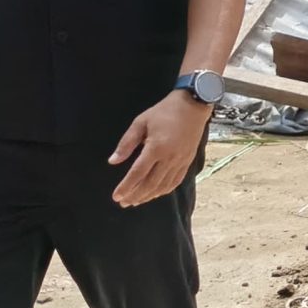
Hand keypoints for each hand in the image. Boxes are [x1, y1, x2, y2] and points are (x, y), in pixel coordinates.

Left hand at [109, 92, 211, 206]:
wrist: (193, 105)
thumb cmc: (164, 112)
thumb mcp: (141, 122)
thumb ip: (126, 143)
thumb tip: (113, 161)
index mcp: (156, 147)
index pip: (138, 173)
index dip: (126, 186)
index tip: (116, 196)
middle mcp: (169, 158)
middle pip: (150, 183)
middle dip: (135, 195)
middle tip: (123, 202)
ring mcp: (180, 161)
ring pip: (163, 186)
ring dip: (148, 196)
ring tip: (136, 201)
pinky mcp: (188, 161)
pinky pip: (175, 181)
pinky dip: (163, 191)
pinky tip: (155, 194)